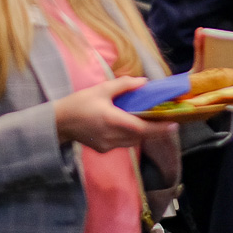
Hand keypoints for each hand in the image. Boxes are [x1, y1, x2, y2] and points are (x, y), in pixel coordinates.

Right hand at [53, 76, 177, 151]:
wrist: (58, 123)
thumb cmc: (79, 103)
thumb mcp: (101, 89)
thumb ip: (124, 85)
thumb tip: (144, 82)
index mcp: (111, 120)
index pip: (141, 128)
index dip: (159, 128)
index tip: (174, 124)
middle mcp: (111, 136)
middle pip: (140, 136)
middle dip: (155, 129)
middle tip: (168, 120)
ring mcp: (107, 145)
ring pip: (133, 141)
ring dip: (143, 132)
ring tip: (151, 120)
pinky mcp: (103, 150)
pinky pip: (123, 143)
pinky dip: (130, 135)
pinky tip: (129, 125)